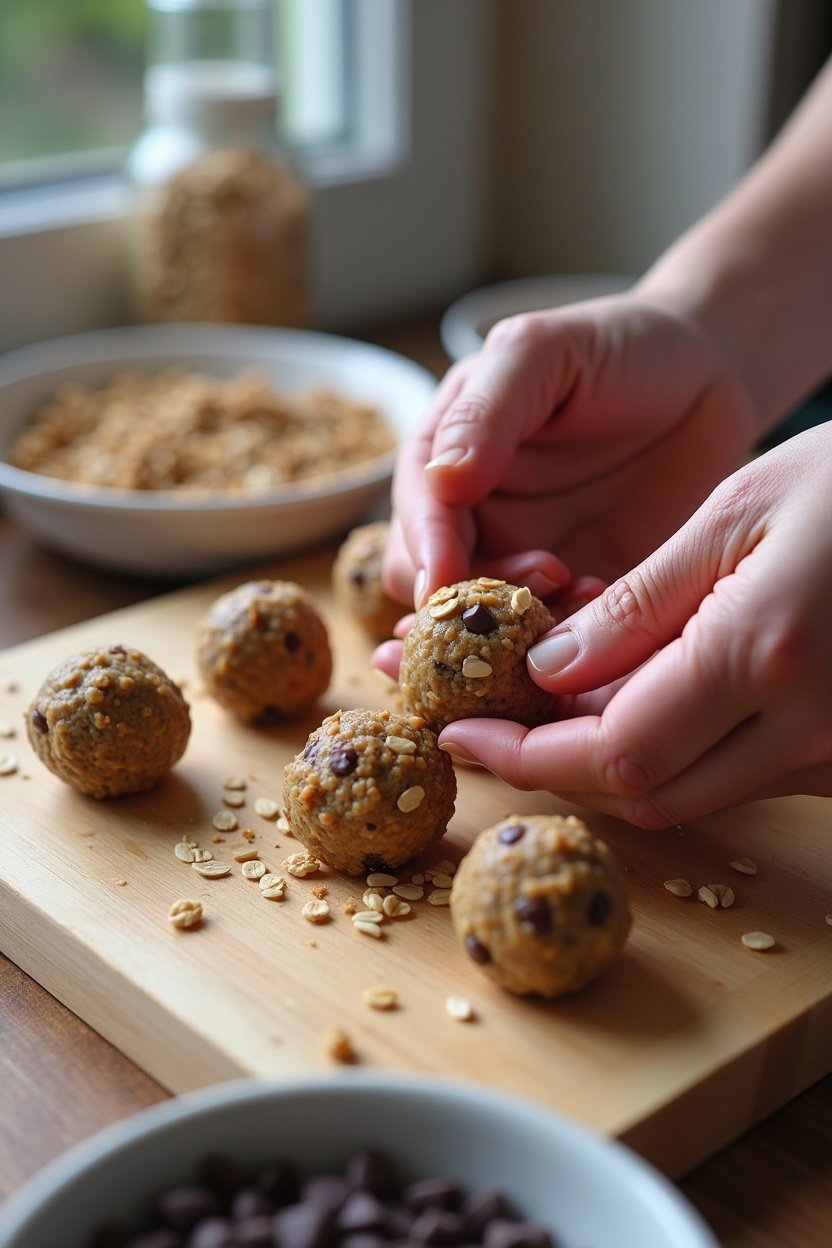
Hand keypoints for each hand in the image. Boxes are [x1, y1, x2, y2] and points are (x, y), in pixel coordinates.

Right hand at [384, 292, 758, 606]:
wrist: (704, 372)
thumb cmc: (615, 346)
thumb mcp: (543, 351)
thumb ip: (485, 410)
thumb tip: (440, 479)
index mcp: (445, 464)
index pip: (418, 523)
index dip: (428, 554)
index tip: (445, 582)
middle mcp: (476, 523)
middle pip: (440, 592)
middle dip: (474, 604)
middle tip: (541, 577)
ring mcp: (528, 563)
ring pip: (494, 628)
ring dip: (524, 630)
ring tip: (584, 587)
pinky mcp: (584, 595)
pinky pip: (562, 642)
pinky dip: (575, 643)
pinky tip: (612, 608)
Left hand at [436, 424, 831, 825]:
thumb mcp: (738, 510)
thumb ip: (640, 604)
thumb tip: (549, 672)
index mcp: (765, 654)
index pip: (613, 751)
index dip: (525, 755)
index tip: (459, 733)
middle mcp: (807, 727)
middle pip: (644, 793)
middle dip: (551, 766)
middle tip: (484, 721)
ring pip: (689, 792)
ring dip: (604, 759)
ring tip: (539, 703)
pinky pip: (737, 775)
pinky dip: (669, 749)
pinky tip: (628, 699)